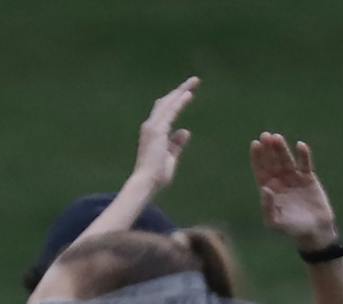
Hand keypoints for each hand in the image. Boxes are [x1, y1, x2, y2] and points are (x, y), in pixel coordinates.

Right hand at [130, 76, 198, 195]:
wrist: (147, 183)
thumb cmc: (157, 175)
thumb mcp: (170, 157)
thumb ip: (177, 144)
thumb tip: (185, 130)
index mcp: (154, 133)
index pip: (166, 111)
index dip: (177, 100)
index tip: (189, 92)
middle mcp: (151, 126)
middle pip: (166, 102)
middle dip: (180, 91)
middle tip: (195, 81)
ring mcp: (153, 127)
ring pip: (169, 103)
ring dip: (182, 91)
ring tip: (195, 81)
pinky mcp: (158, 130)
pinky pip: (171, 112)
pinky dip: (180, 102)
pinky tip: (189, 94)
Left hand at [250, 133, 339, 250]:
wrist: (314, 231)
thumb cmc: (291, 229)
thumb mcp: (275, 222)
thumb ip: (268, 207)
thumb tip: (264, 188)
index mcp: (269, 190)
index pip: (261, 170)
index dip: (257, 157)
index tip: (255, 144)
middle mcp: (280, 182)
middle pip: (272, 162)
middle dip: (268, 149)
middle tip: (265, 135)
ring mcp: (294, 178)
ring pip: (286, 160)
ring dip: (282, 149)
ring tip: (277, 137)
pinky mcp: (309, 178)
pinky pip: (305, 164)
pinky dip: (303, 155)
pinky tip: (300, 146)